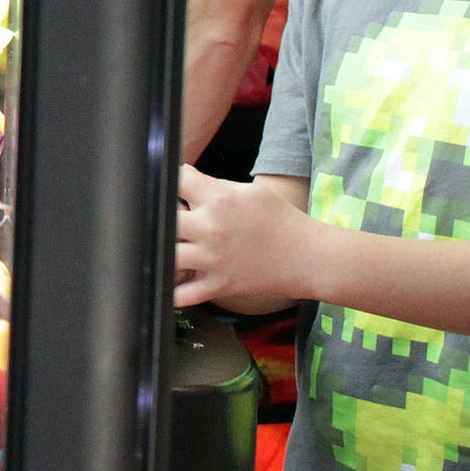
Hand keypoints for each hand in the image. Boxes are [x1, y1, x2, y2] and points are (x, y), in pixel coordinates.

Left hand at [174, 165, 309, 309]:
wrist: (309, 256)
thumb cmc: (281, 220)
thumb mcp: (251, 192)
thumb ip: (214, 184)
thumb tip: (185, 175)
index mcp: (221, 199)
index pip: (178, 179)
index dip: (170, 179)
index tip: (170, 186)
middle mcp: (213, 228)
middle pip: (164, 217)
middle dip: (160, 215)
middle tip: (163, 218)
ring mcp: (213, 259)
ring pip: (167, 255)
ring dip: (162, 250)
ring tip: (165, 246)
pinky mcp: (218, 284)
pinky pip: (182, 295)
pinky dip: (170, 291)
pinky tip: (167, 280)